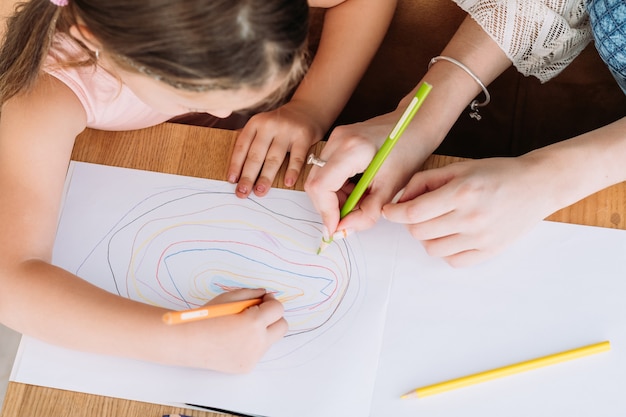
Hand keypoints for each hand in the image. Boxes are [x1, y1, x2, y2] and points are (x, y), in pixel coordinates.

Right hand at [176, 288, 287, 372]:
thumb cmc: (205, 317)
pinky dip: (252, 343)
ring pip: (271, 340)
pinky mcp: (247, 366)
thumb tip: (265, 294)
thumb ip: (251, 294)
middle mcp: (257, 342)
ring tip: (242, 326)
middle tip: (259, 311)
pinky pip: (258, 351)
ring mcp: (253, 357)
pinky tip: (235, 339)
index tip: (263, 299)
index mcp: (254, 322)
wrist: (186, 342)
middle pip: (282, 327)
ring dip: (264, 330)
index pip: (277, 309)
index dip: (271, 301)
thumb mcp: (228, 298)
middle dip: (273, 316)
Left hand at [227, 101, 324, 197]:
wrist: (307, 110)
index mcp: (255, 123)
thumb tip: (235, 167)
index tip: (232, 180)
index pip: (242, 146)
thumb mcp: (262, 125)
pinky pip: (297, 157)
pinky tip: (287, 182)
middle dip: (248, 176)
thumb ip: (250, 141)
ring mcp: (287, 130)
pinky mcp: (303, 136)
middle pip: (256, 155)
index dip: (235, 164)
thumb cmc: (280, 124)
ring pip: (274, 158)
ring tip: (260, 191)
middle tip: (242, 193)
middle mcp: (269, 125)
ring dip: (266, 177)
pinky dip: (292, 171)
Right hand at [305, 111, 428, 236]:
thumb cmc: (409, 150)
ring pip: (319, 179)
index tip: (337, 229)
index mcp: (352, 149)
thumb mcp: (391, 188)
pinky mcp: (337, 141)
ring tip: (358, 203)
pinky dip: (337, 188)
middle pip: (315, 184)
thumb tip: (345, 230)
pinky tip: (357, 191)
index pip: (321, 187)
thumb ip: (367, 212)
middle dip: (329, 207)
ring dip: (334, 198)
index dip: (326, 212)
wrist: (415, 124)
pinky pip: (326, 171)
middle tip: (350, 219)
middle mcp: (337, 141)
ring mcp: (335, 139)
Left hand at [382, 156, 554, 266]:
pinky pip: (452, 260)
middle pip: (419, 231)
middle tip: (419, 212)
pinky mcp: (489, 252)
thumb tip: (400, 200)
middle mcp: (471, 218)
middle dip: (410, 222)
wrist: (537, 185)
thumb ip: (424, 181)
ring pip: (432, 248)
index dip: (394, 213)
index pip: (413, 213)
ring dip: (427, 236)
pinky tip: (453, 235)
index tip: (389, 211)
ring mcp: (481, 239)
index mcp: (461, 192)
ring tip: (438, 222)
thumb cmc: (496, 173)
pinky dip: (446, 250)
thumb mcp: (458, 167)